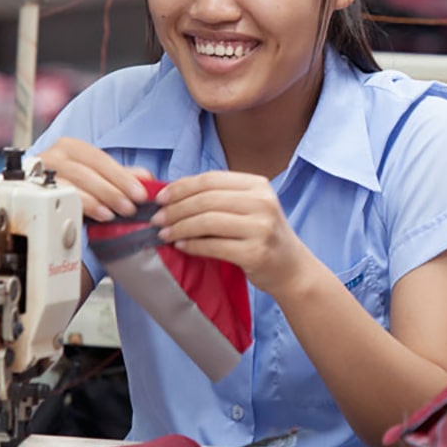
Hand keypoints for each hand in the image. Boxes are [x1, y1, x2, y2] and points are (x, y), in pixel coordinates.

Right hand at [36, 137, 152, 221]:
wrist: (32, 195)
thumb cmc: (67, 182)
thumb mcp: (96, 177)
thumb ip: (121, 176)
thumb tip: (147, 178)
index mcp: (71, 147)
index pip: (100, 159)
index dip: (122, 177)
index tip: (140, 194)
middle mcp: (53, 156)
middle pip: (86, 172)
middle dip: (112, 191)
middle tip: (130, 208)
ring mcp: (38, 174)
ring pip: (71, 185)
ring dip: (96, 201)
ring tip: (113, 214)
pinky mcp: (30, 192)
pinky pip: (55, 200)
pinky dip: (78, 208)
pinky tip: (94, 216)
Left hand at [151, 171, 311, 296]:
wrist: (291, 268)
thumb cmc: (263, 236)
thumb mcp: (251, 207)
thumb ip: (220, 198)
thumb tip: (173, 194)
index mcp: (259, 185)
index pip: (211, 179)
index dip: (181, 187)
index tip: (160, 197)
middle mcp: (263, 202)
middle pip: (206, 199)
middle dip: (175, 208)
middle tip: (156, 218)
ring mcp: (261, 228)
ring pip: (207, 221)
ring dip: (179, 227)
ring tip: (163, 233)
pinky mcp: (255, 253)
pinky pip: (213, 246)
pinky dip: (192, 245)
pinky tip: (180, 246)